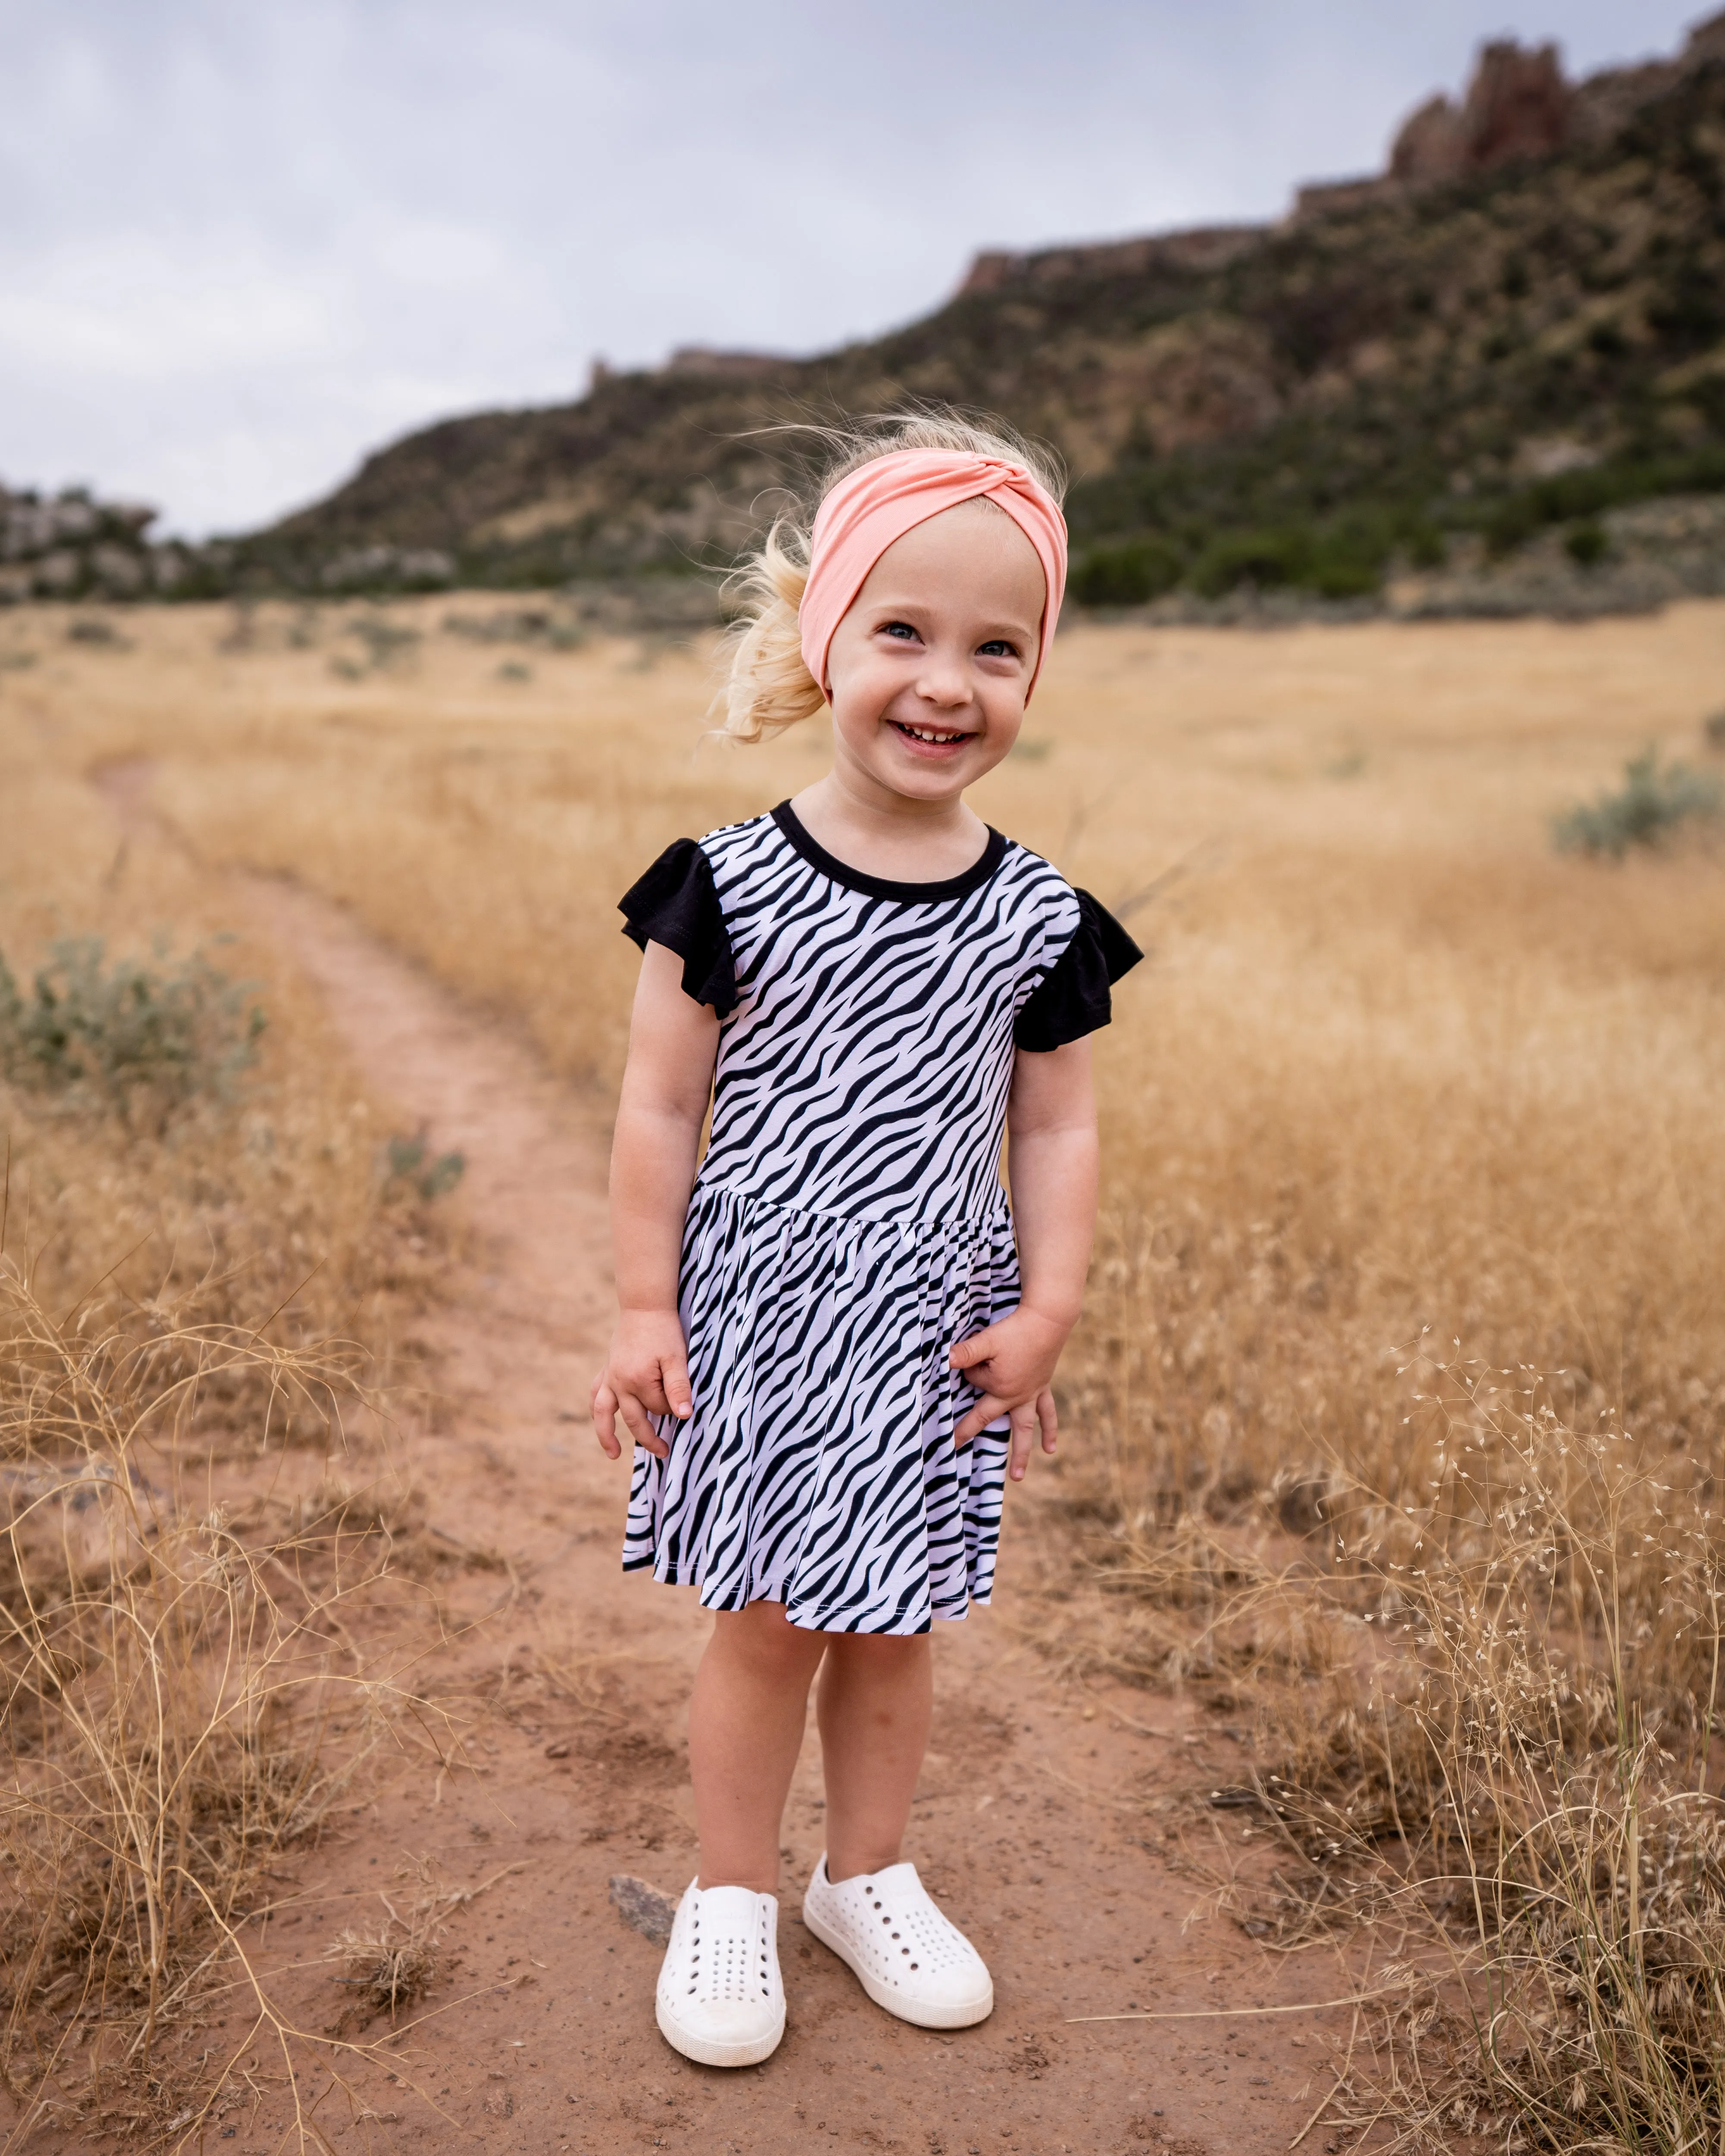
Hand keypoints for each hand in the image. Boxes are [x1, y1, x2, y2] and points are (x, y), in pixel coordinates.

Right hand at [591, 1309, 691, 1460]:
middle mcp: (619, 1383)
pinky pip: (597, 1393)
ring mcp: (610, 1377)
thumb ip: (679, 1387)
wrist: (644, 1306)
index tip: (683, 1399)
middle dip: (649, 1439)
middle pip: (634, 1419)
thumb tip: (684, 1416)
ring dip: (606, 1434)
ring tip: (613, 1454)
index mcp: (638, 1381)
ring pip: (603, 1412)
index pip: (659, 1408)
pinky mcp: (607, 1369)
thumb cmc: (664, 1331)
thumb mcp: (677, 1357)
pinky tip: (602, 1418)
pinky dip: (598, 1409)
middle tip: (664, 1453)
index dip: (673, 1407)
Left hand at [948, 1305, 1069, 1481]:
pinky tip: (1050, 1447)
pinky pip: (1047, 1413)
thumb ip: (966, 1352)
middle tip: (954, 1449)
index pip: (973, 1383)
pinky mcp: (1043, 1387)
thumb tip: (944, 1359)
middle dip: (971, 1433)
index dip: (966, 1374)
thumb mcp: (987, 1341)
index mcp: (1000, 1387)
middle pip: (991, 1421)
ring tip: (1017, 1476)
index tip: (953, 1369)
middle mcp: (1016, 1396)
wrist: (1049, 1322)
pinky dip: (1049, 1429)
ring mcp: (1031, 1394)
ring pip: (1025, 1428)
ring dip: (1021, 1451)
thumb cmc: (1016, 1331)